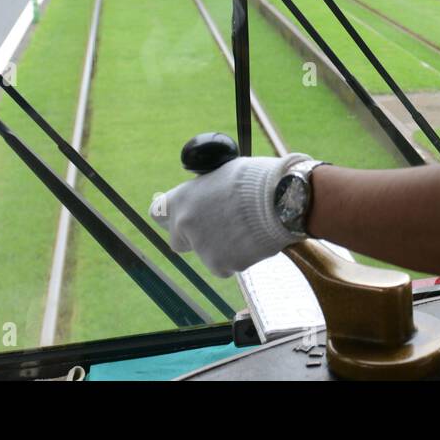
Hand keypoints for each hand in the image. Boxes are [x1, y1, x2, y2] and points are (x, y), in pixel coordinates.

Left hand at [150, 154, 310, 276]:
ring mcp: (203, 249)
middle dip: (194, 237)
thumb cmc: (256, 179)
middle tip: (217, 227)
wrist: (282, 200)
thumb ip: (207, 190)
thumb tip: (209, 195)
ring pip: (208, 253)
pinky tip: (254, 239)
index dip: (171, 215)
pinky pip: (228, 264)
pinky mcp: (222, 266)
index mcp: (182, 200)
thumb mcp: (223, 173)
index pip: (158, 212)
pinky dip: (239, 255)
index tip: (183, 216)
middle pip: (177, 241)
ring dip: (223, 246)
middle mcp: (185, 226)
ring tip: (247, 227)